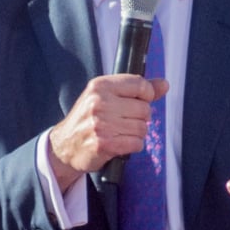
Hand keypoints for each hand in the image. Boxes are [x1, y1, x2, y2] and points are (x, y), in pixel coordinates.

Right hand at [46, 74, 167, 189]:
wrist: (64, 145)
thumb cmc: (88, 118)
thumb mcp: (106, 96)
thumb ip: (136, 89)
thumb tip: (164, 84)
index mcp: (100, 86)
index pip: (139, 84)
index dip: (146, 95)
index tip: (140, 101)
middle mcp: (100, 102)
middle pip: (144, 109)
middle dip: (139, 118)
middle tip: (124, 121)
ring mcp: (102, 124)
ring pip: (142, 127)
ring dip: (136, 133)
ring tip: (120, 133)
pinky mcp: (105, 144)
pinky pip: (137, 143)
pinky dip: (133, 145)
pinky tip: (120, 143)